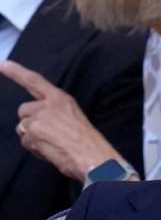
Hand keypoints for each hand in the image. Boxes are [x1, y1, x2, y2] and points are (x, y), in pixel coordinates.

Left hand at [0, 60, 122, 180]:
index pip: (34, 81)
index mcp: (60, 98)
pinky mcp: (33, 132)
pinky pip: (25, 142)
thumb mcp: (73, 116)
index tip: (2, 64)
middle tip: (47, 134)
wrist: (93, 156)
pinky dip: (35, 148)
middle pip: (23, 110)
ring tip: (52, 144)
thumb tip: (37, 121)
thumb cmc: (87, 141)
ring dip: (32, 137)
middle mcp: (48, 105)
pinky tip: (50, 151)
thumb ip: (54, 112)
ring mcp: (39, 118)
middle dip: (29, 122)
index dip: (16, 72)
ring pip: (22, 127)